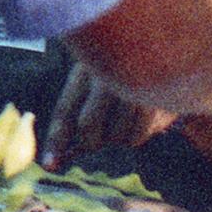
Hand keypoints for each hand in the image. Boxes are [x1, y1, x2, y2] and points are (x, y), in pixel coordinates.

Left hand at [41, 63, 172, 166]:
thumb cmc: (120, 71)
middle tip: (94, 138)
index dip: (56, 140)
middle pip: (88, 127)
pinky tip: (143, 116)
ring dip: (116, 137)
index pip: (65, 111)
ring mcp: (133, 86)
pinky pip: (137, 137)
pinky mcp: (156, 99)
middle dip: (90, 141)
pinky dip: (136, 136)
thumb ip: (77, 117)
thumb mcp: (95, 84)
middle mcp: (108, 75)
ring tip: (124, 115)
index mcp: (86, 68)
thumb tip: (54, 161)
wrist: (162, 47)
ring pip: (115, 137)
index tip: (49, 165)